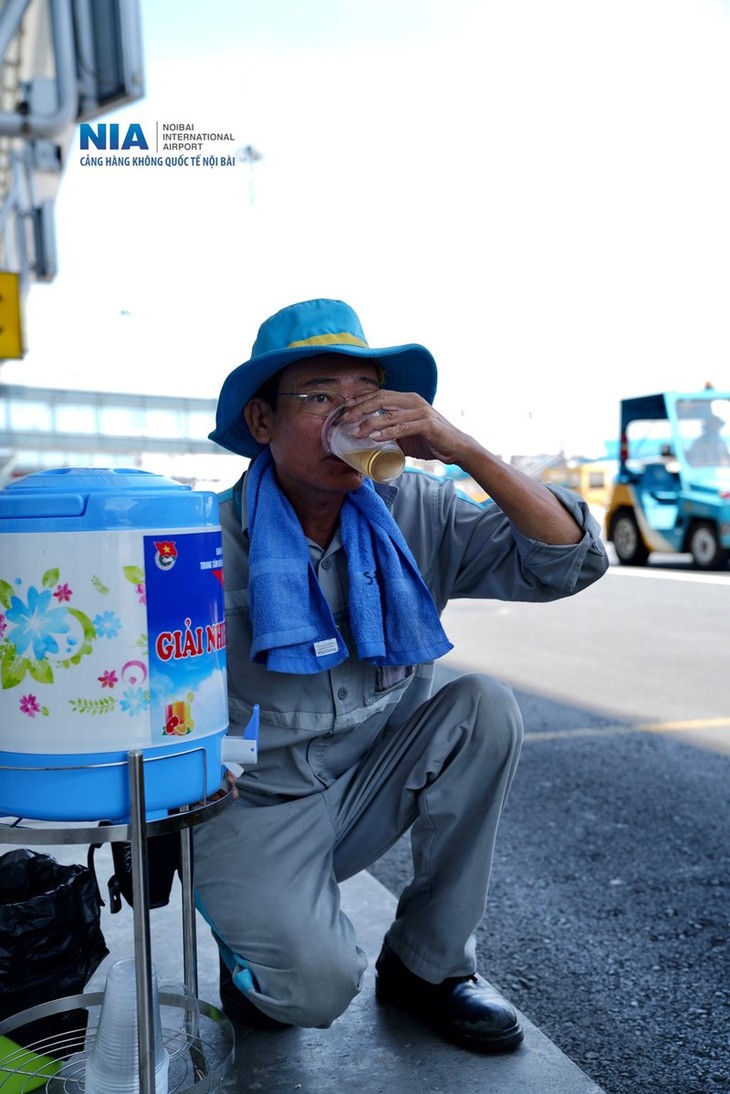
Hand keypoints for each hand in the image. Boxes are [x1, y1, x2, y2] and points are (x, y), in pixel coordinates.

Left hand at [341, 389, 473, 464]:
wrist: (457, 448)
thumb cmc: (431, 440)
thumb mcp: (407, 433)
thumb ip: (391, 431)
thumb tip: (370, 440)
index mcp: (407, 399)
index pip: (378, 394)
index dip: (360, 400)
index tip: (344, 409)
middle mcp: (413, 401)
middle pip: (380, 400)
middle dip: (360, 409)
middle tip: (345, 419)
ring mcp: (421, 411)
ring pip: (389, 414)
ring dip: (370, 423)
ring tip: (355, 432)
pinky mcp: (427, 425)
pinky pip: (403, 427)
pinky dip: (388, 432)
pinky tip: (375, 438)